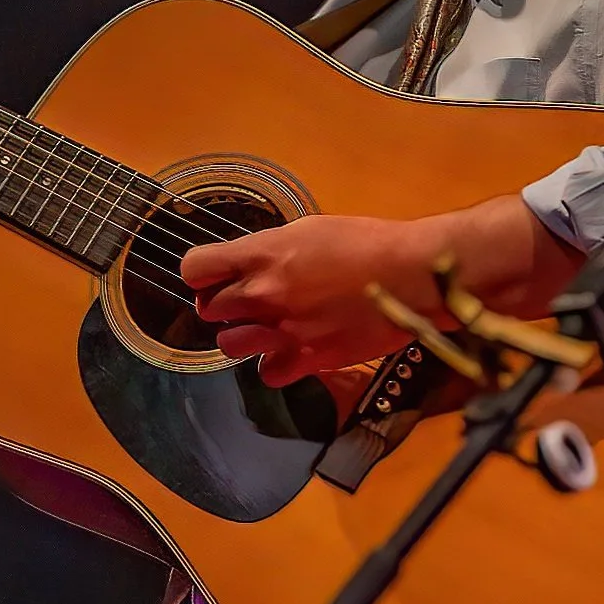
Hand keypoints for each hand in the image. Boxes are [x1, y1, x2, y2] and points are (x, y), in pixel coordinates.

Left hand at [181, 214, 421, 384]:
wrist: (409, 276)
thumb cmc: (366, 243)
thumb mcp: (309, 229)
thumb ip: (272, 250)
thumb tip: (254, 261)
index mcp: (262, 254)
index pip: (194, 267)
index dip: (200, 273)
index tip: (213, 275)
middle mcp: (263, 293)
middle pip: (208, 308)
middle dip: (223, 304)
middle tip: (246, 302)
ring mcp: (282, 330)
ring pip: (229, 345)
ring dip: (243, 337)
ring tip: (265, 329)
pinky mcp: (307, 359)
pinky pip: (267, 374)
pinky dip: (275, 367)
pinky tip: (289, 354)